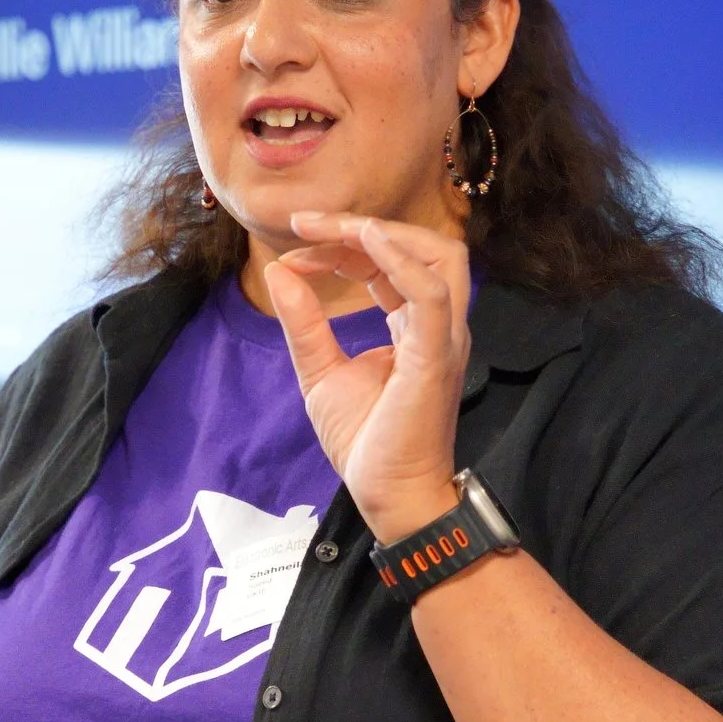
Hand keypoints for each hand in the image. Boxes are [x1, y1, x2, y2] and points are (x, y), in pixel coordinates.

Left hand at [265, 211, 468, 541]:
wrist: (389, 497)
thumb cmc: (366, 442)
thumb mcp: (320, 373)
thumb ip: (304, 323)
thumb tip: (280, 271)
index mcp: (415, 326)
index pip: (388, 263)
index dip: (343, 246)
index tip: (294, 252)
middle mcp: (437, 325)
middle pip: (419, 246)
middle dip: (362, 227)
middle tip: (306, 224)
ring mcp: (442, 339)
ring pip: (438, 257)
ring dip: (383, 234)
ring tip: (332, 230)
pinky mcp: (436, 358)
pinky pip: (431, 295)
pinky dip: (400, 262)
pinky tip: (364, 244)